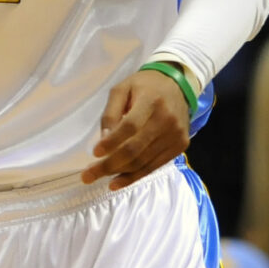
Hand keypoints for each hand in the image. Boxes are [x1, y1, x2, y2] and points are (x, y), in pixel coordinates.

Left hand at [82, 68, 191, 190]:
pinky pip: (154, 166)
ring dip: (118, 173)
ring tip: (99, 177)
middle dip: (108, 165)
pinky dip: (134, 177)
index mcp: (151, 100)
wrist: (179, 85)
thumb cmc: (146, 86)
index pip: (130, 126)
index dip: (112, 142)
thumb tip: (103, 140)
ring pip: (143, 162)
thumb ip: (111, 113)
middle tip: (88, 175)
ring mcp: (176, 134)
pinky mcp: (180, 145)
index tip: (94, 152)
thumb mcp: (123, 89)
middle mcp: (166, 119)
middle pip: (135, 149)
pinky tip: (117, 181)